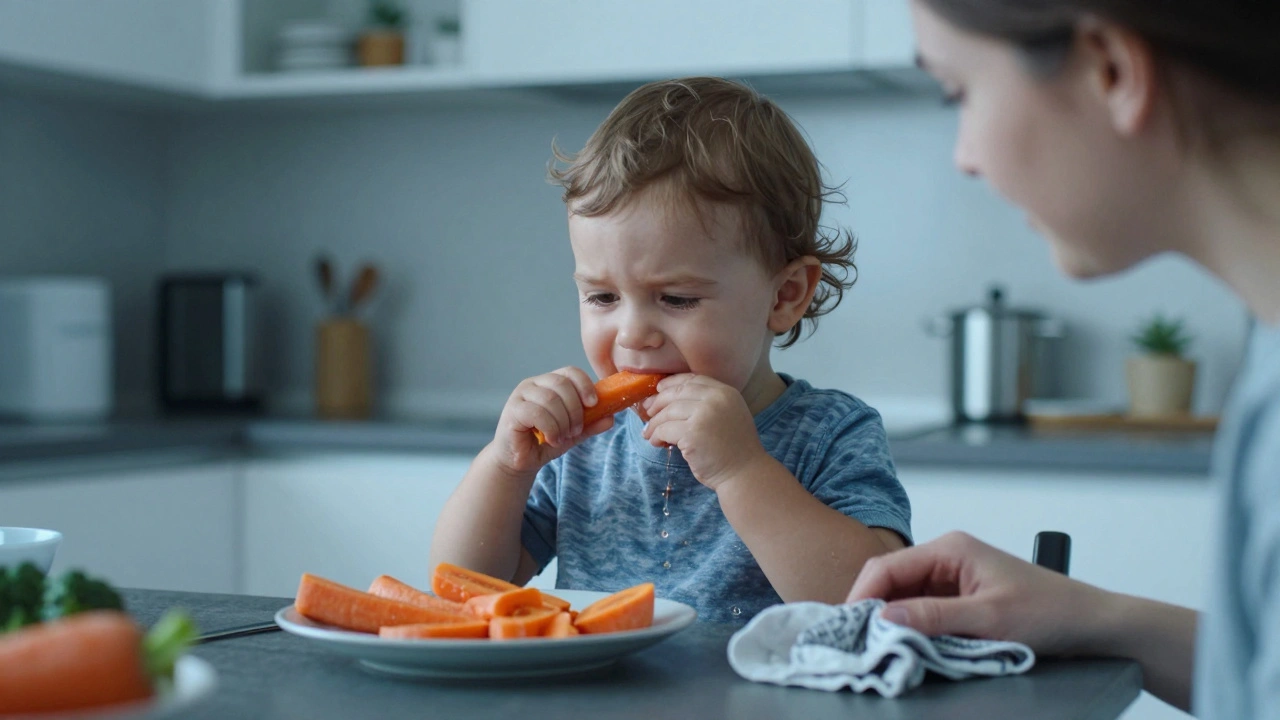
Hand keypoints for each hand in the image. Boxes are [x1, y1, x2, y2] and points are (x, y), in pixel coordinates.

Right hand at [490, 367, 613, 477]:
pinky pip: (537, 412)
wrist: (521, 461)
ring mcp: (521, 395)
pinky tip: (551, 439)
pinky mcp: (512, 410)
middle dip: (575, 409)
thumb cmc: (545, 442)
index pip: (570, 372)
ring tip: (562, 437)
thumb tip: (611, 418)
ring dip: (563, 421)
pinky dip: (550, 428)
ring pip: (550, 399)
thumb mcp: (573, 433)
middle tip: (576, 430)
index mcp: (550, 383)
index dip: (584, 385)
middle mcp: (534, 384)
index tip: (594, 403)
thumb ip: (590, 424)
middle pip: (562, 384)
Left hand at [640, 374, 767, 489]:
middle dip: (658, 402)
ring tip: (649, 433)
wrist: (745, 473)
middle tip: (648, 412)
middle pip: (676, 393)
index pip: (692, 379)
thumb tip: (670, 399)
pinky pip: (665, 430)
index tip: (659, 390)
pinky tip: (656, 442)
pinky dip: (656, 436)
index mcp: (726, 392)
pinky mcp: (692, 434)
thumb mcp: (728, 415)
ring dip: (654, 423)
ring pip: (667, 412)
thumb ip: (708, 403)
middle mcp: (716, 399)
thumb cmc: (734, 449)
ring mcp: (704, 415)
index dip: (672, 383)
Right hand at [847, 531, 1109, 655]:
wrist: (1092, 623)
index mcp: (950, 548)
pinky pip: (924, 610)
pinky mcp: (961, 598)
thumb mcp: (989, 618)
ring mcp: (953, 578)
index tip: (848, 626)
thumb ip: (935, 617)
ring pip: (905, 597)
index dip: (862, 595)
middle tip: (859, 640)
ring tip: (881, 645)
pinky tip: (907, 644)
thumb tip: (886, 616)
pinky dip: (912, 627)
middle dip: (873, 608)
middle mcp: (947, 557)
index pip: (887, 567)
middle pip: (891, 580)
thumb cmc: (1050, 611)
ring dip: (893, 620)